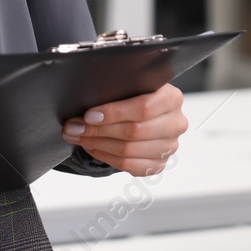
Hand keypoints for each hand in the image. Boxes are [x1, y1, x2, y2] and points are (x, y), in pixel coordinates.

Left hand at [61, 82, 186, 175]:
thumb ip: (116, 87)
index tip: (88, 115)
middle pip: (134, 132)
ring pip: (128, 151)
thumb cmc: (135, 95)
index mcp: (172, 98)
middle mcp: (176, 123)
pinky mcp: (158, 164)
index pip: (143, 108)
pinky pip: (129, 166)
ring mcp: (169, 146)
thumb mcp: (131, 84)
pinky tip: (91, 147)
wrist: (145, 112)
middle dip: (98, 130)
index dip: (114, 113)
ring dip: (97, 144)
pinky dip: (105, 157)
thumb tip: (85, 98)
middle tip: (73, 127)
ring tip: (77, 136)